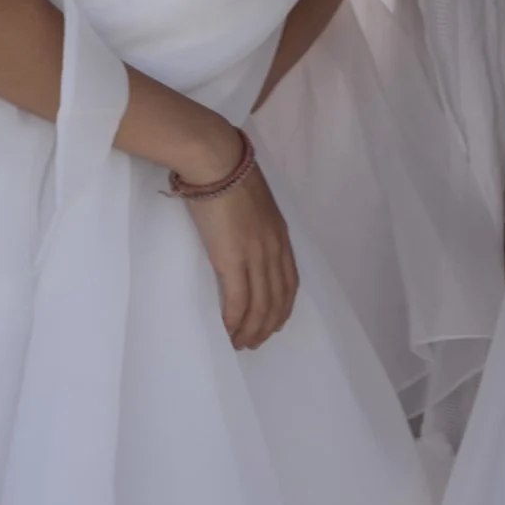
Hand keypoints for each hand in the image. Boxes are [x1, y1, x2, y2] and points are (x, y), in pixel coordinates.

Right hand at [185, 163, 298, 348]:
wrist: (216, 161)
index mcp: (280, 235)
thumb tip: (242, 233)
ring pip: (260, 305)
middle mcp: (273, 249)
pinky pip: (238, 300)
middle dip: (267, 325)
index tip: (275, 323)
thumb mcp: (254, 200)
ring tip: (241, 343)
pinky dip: (234, 320)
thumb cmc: (228, 172)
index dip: (283, 307)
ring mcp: (255, 255)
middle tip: (255, 342)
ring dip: (251, 329)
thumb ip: (255, 222)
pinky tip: (228, 331)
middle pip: (277, 299)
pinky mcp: (232, 259)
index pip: (289, 281)